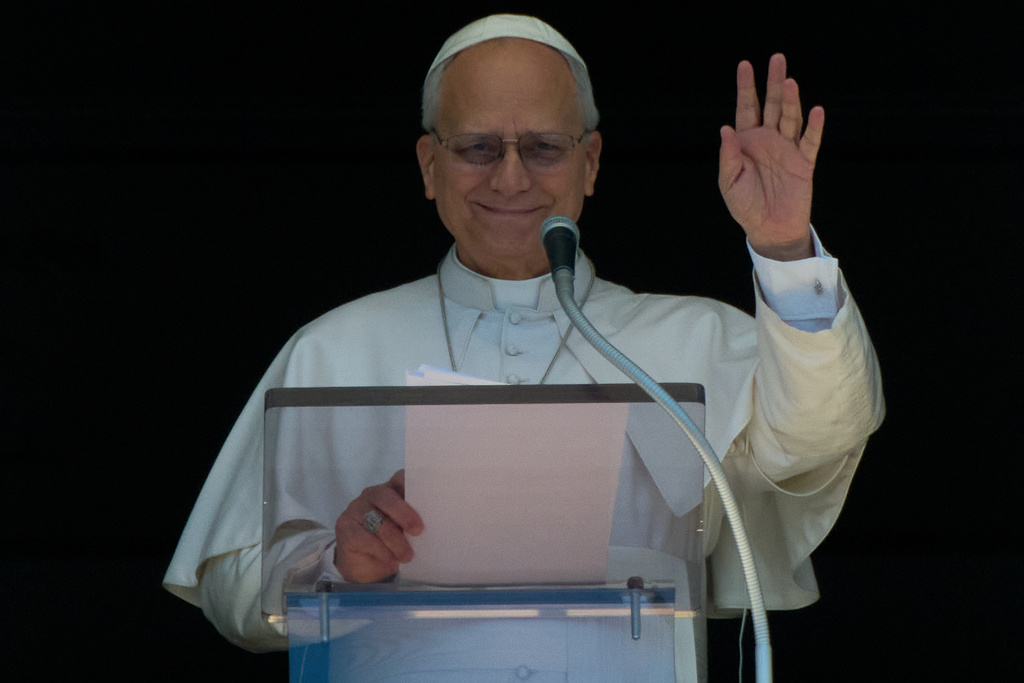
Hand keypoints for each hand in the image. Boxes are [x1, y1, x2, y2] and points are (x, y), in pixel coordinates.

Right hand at [334, 469, 423, 582]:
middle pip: (386, 497)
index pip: (400, 478)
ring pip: (377, 521)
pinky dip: (382, 551)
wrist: (366, 566)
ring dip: (396, 540)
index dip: (412, 482)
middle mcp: (372, 495)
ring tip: (407, 555)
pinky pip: (365, 538)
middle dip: (404, 513)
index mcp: (391, 490)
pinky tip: (391, 560)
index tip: (427, 493)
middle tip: (418, 530)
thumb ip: (415, 521)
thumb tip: (435, 523)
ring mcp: (356, 510)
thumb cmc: (391, 544)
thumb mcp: (406, 531)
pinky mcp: (345, 528)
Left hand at [718, 53, 823, 260]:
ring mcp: (787, 149)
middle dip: (773, 82)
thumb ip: (728, 156)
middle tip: (776, 58)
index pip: (746, 108)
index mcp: (747, 142)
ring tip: (789, 82)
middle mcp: (768, 140)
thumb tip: (725, 128)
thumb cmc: (745, 206)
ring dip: (791, 100)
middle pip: (772, 105)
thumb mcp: (729, 182)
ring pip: (791, 118)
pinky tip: (816, 111)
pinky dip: (814, 127)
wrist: (768, 229)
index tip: (745, 65)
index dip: (746, 87)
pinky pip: (810, 142)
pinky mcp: (804, 163)